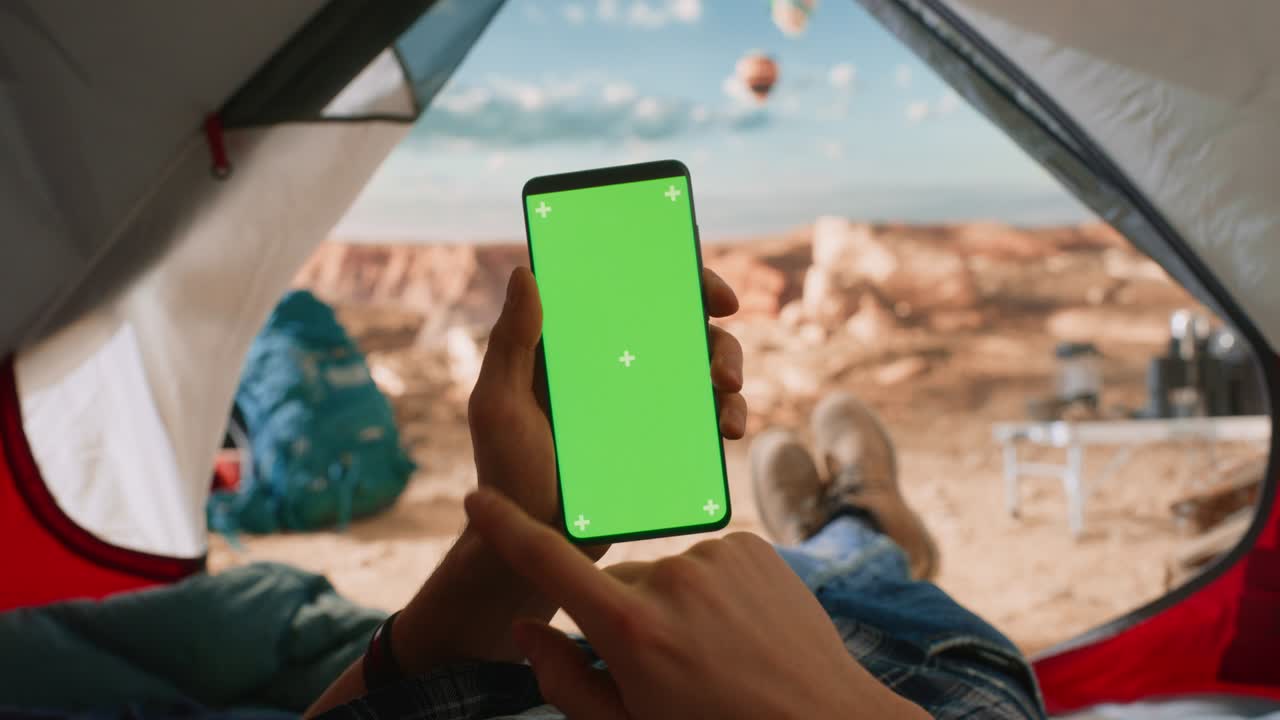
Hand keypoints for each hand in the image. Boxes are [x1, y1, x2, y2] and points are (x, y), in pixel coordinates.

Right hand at [465, 489, 929, 719]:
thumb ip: (566, 680)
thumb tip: (524, 630)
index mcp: (631, 629)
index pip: (549, 562)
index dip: (506, 528)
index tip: (477, 496)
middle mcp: (670, 578)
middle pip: (614, 585)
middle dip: (624, 618)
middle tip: (670, 670)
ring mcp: (715, 556)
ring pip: (663, 574)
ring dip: (672, 605)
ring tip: (716, 653)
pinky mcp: (751, 544)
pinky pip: (705, 561)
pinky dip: (710, 590)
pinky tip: (740, 629)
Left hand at [467, 266, 746, 535]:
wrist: (534, 545)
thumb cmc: (507, 474)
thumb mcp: (500, 404)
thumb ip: (510, 342)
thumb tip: (525, 271)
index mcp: (577, 346)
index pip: (631, 293)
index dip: (678, 279)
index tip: (711, 291)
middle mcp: (614, 366)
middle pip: (681, 329)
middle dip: (717, 337)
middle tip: (722, 364)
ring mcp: (641, 404)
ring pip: (702, 371)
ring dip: (729, 372)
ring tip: (727, 396)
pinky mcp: (660, 442)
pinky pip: (704, 419)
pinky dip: (725, 414)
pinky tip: (726, 429)